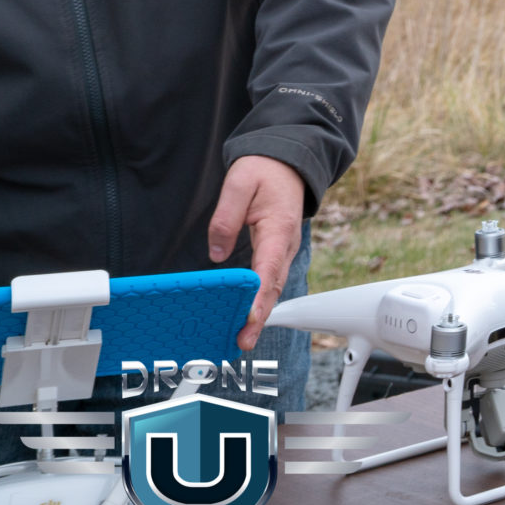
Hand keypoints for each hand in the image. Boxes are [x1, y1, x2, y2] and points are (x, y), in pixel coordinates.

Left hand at [207, 155, 305, 351]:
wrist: (288, 163)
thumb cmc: (265, 171)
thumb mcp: (239, 183)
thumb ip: (226, 217)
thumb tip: (216, 254)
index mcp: (279, 229)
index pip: (269, 269)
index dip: (259, 297)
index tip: (250, 319)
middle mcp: (286, 245)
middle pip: (273, 287)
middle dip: (259, 317)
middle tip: (243, 341)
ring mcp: (284, 250)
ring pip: (273, 286)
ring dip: (259, 313)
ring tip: (242, 337)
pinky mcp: (277, 252)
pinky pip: (269, 279)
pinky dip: (259, 301)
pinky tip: (246, 314)